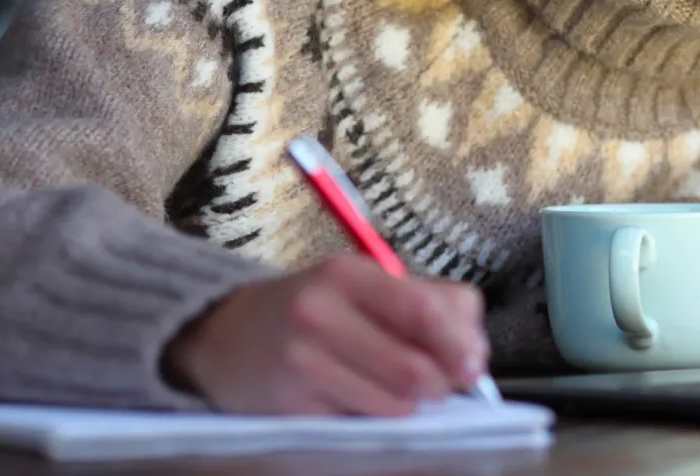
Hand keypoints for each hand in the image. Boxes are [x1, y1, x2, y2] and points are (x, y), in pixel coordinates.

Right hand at [164, 255, 488, 415]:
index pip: (425, 311)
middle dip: (439, 385)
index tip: (473, 365)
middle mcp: (319, 312)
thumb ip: (428, 303)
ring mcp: (300, 363)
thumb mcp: (363, 286)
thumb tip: (475, 351)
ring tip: (396, 391)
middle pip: (414, 367)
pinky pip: (360, 426)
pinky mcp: (288, 407)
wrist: (224, 336)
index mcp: (347, 274)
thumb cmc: (314, 311)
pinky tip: (361, 403)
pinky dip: (376, 421)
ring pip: (393, 404)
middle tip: (438, 385)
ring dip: (409, 406)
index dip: (460, 345)